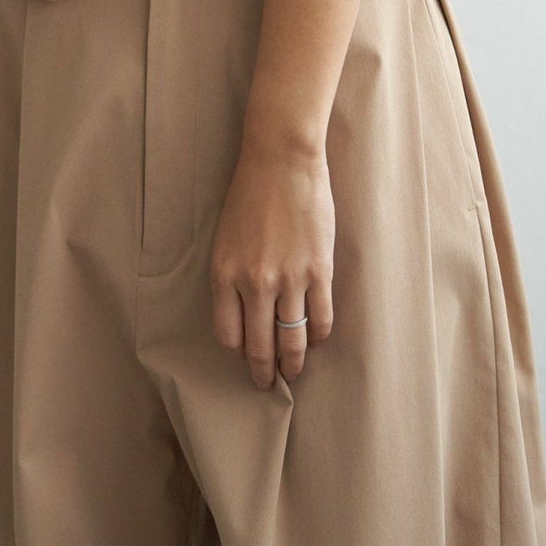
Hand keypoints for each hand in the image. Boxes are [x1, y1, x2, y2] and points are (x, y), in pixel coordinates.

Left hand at [209, 137, 334, 388]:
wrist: (281, 161)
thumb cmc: (250, 193)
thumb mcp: (226, 237)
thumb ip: (233, 275)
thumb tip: (245, 312)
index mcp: (224, 273)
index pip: (228, 334)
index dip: (238, 353)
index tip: (245, 358)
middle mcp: (254, 283)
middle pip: (259, 346)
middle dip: (264, 372)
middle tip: (269, 384)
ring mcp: (288, 279)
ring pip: (292, 340)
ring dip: (293, 363)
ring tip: (294, 373)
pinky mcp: (318, 271)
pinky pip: (320, 318)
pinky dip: (319, 335)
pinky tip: (318, 339)